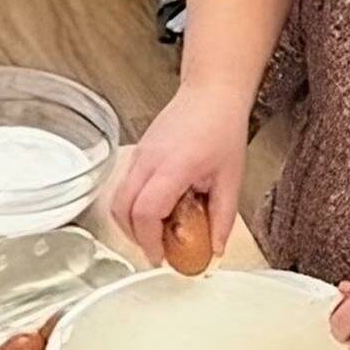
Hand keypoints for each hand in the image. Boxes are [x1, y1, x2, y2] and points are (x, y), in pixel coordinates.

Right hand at [113, 85, 251, 264]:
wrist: (211, 93)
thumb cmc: (222, 127)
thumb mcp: (231, 178)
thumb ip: (223, 218)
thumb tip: (215, 248)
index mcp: (173, 166)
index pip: (146, 211)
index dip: (149, 241)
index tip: (161, 257)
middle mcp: (149, 160)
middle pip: (121, 209)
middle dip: (134, 237)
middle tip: (156, 250)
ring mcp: (139, 155)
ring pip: (118, 198)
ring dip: (132, 222)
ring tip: (157, 232)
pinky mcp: (138, 153)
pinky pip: (125, 186)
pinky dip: (134, 205)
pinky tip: (159, 208)